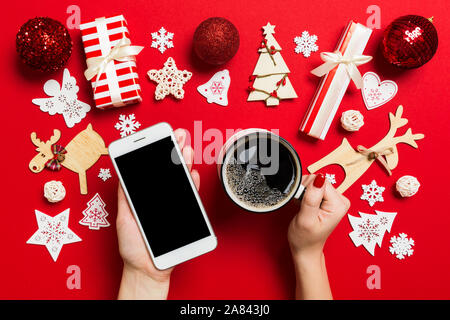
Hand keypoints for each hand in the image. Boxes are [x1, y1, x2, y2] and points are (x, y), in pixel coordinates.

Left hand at [117, 128, 199, 298]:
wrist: (146, 268)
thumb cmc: (133, 245)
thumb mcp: (124, 216)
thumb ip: (126, 196)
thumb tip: (122, 174)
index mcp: (146, 195)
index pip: (152, 169)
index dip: (156, 152)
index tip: (158, 137)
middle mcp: (161, 196)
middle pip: (169, 169)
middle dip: (174, 150)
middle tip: (176, 135)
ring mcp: (174, 204)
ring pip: (182, 179)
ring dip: (184, 162)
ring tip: (184, 149)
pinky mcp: (185, 214)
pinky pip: (191, 196)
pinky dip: (192, 183)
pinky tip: (191, 173)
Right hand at [288, 174, 349, 258]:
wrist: (306, 248)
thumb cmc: (305, 238)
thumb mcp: (305, 219)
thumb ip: (311, 198)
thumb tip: (318, 178)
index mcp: (338, 205)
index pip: (321, 182)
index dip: (307, 189)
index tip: (302, 203)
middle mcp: (341, 200)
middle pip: (319, 181)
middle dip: (306, 190)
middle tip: (303, 206)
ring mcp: (336, 199)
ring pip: (316, 182)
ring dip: (305, 192)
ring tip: (304, 207)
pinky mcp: (329, 199)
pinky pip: (316, 187)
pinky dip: (307, 194)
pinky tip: (306, 205)